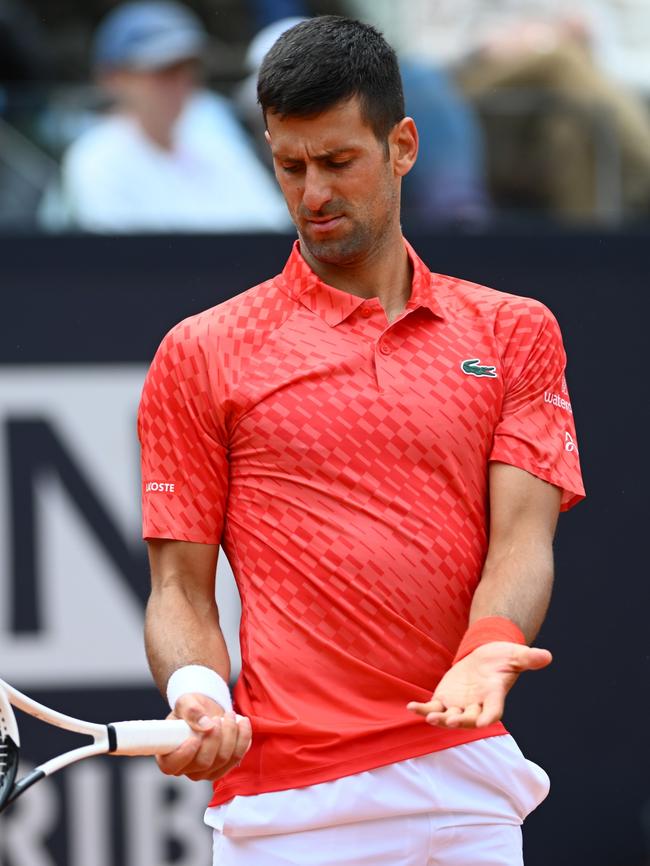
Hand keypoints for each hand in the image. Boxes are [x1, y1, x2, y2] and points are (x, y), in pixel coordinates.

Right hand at [156, 692, 251, 781]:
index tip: (195, 737)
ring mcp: (206, 771)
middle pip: (204, 762)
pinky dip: (243, 738)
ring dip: (230, 734)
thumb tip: (205, 725)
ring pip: (223, 759)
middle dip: (215, 737)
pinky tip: (242, 722)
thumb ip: (191, 711)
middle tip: (217, 718)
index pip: (171, 766)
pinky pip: (237, 757)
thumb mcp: (186, 701)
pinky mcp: (223, 767)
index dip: (184, 754)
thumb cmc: (191, 707)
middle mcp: (186, 768)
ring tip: (229, 715)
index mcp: (168, 755)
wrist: (206, 710)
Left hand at [407, 642, 551, 728]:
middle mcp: (477, 706)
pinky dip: (423, 709)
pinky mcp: (445, 700)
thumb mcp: (515, 654)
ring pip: (449, 717)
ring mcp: (460, 705)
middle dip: (460, 720)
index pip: (494, 710)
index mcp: (494, 696)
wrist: (485, 657)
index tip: (486, 723)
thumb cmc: (502, 657)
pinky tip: (412, 706)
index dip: (489, 716)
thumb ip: (528, 658)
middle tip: (450, 720)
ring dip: (440, 719)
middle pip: (469, 718)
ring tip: (429, 717)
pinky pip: (433, 708)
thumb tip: (547, 656)